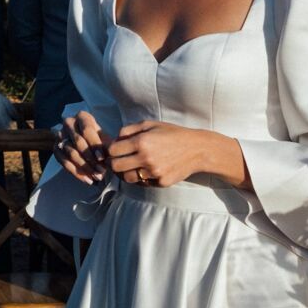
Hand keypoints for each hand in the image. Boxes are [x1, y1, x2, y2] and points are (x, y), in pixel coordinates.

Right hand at [56, 110, 113, 184]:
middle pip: (78, 142)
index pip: (87, 130)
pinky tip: (88, 180)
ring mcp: (60, 135)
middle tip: (101, 171)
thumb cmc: (100, 141)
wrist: (88, 144)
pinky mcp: (55, 148)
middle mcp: (69, 123)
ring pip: (70, 153)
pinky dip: (76, 173)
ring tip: (97, 177)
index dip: (94, 145)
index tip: (102, 158)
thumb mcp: (105, 140)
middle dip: (90, 159)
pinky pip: (63, 162)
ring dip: (84, 168)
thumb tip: (109, 158)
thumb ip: (107, 146)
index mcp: (82, 117)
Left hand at [106, 121, 247, 188]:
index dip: (110, 150)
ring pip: (127, 178)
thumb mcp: (150, 124)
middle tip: (119, 160)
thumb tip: (113, 140)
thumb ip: (128, 130)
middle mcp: (146, 158)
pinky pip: (143, 183)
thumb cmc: (172, 133)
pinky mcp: (161, 182)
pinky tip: (146, 170)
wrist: (197, 149)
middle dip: (114, 163)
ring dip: (126, 172)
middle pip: (116, 167)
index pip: (112, 151)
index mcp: (141, 141)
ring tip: (130, 166)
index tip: (115, 150)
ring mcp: (154, 172)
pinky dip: (141, 178)